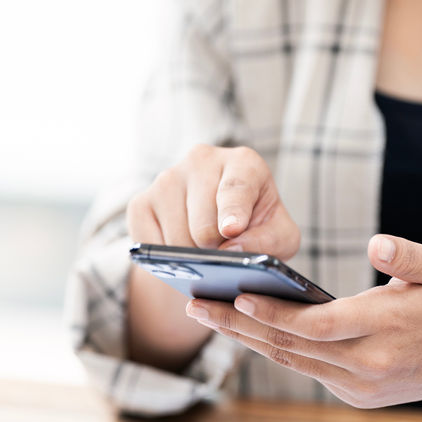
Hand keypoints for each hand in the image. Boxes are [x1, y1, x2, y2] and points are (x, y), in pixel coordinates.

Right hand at [127, 144, 298, 258]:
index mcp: (243, 162)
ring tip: (204, 251)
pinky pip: (148, 244)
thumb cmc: (256, 227)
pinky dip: (165, 261)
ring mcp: (167, 178)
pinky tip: (180, 253)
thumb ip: (269, 242)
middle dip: (214, 252)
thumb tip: (232, 249)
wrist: (222, 226)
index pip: (236, 188)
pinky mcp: (141, 201)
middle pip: (203, 225)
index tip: (231, 230)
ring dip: (191, 258)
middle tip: (223, 253)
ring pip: (176, 239)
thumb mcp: (281, 236)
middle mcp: (202, 160)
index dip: (232, 211)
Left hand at [185, 234, 421, 407]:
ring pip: (292, 361)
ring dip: (247, 338)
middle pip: (291, 346)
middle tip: (194, 305)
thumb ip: (407, 253)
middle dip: (238, 325)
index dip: (273, 312)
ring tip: (206, 314)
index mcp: (387, 330)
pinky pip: (307, 369)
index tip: (236, 295)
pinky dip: (275, 349)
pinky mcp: (358, 396)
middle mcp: (369, 366)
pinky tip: (244, 328)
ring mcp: (362, 387)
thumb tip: (376, 242)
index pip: (317, 325)